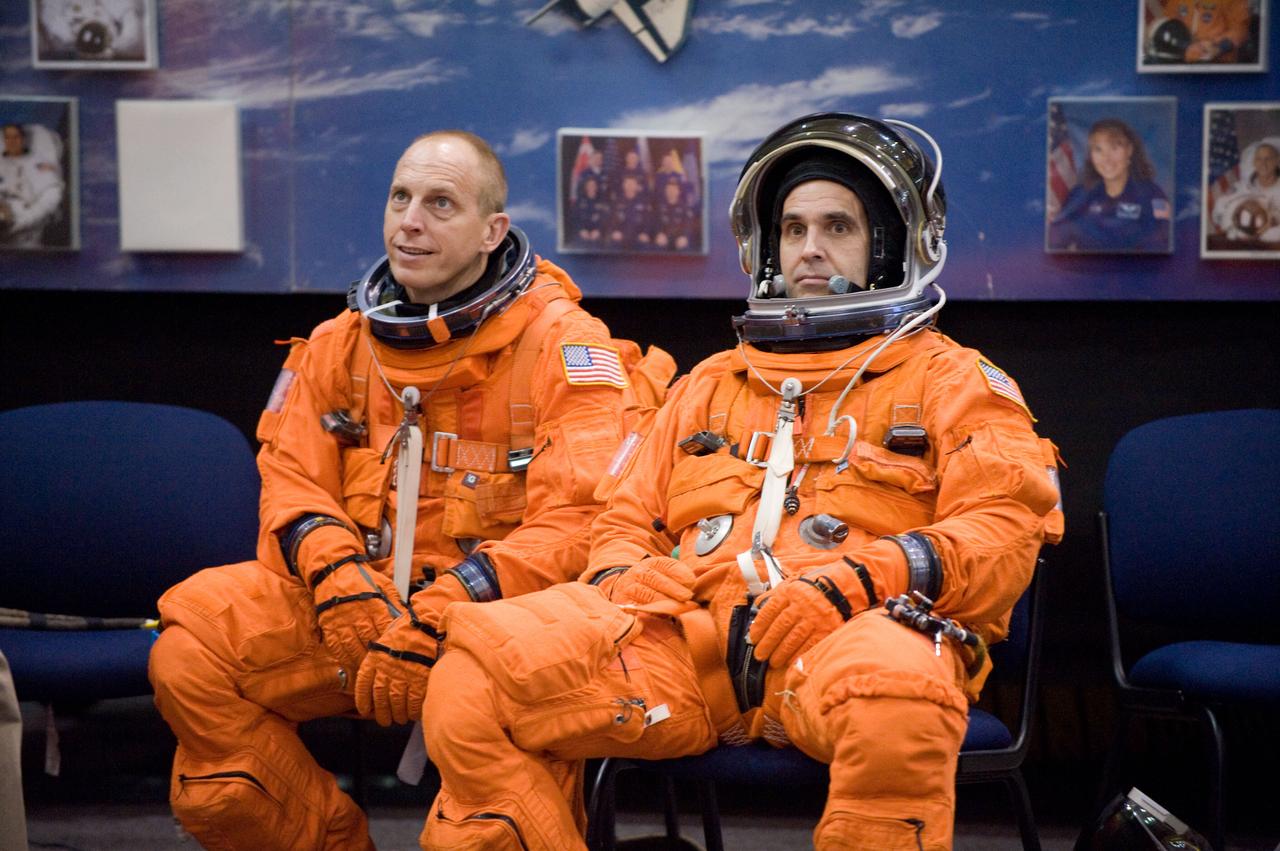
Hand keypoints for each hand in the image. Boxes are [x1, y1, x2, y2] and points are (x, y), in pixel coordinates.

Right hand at [311, 556, 402, 673]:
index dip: (389, 641)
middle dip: (376, 654)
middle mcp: (357, 614)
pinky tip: (349, 663)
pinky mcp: (328, 624)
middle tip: (383, 665)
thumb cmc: (362, 578)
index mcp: (373, 604)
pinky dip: (343, 657)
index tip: (394, 650)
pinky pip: (335, 645)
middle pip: (368, 640)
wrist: (335, 571)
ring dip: (360, 660)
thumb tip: (407, 617)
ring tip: (367, 668)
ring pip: (351, 646)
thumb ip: (395, 602)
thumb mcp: (384, 585)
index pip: (384, 628)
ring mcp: (341, 621)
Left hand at [355, 574, 468, 724]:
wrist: (427, 621)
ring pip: (396, 703)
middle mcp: (386, 669)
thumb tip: (378, 675)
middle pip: (380, 699)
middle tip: (384, 721)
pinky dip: (413, 711)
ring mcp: (403, 675)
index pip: (364, 685)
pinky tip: (413, 714)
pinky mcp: (420, 679)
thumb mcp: (386, 639)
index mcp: (374, 659)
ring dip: (397, 715)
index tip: (365, 710)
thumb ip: (380, 658)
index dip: (363, 701)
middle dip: (381, 713)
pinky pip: (414, 702)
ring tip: (400, 719)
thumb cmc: (408, 628)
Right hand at [602, 557, 695, 605]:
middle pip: (655, 578)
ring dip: (664, 601)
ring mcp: (630, 587)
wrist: (626, 592)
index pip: (665, 564)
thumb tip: (699, 577)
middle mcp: (639, 572)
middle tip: (687, 596)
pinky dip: (650, 611)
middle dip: (673, 587)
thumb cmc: (655, 587)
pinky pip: (637, 608)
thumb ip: (682, 577)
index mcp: (652, 564)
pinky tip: (662, 616)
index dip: (679, 572)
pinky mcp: (624, 603)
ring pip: (646, 593)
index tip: (691, 581)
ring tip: (678, 608)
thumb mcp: (666, 576)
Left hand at [749, 563, 861, 669]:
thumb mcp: (793, 584)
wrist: (844, 586)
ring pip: (793, 639)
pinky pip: (809, 645)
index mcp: (791, 592)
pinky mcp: (827, 629)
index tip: (753, 638)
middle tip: (759, 655)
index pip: (770, 611)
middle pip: (779, 627)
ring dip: (780, 653)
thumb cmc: (814, 586)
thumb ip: (775, 596)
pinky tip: (789, 661)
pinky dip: (797, 655)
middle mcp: (801, 605)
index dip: (759, 627)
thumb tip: (757, 609)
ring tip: (772, 661)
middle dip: (767, 644)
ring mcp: (815, 618)